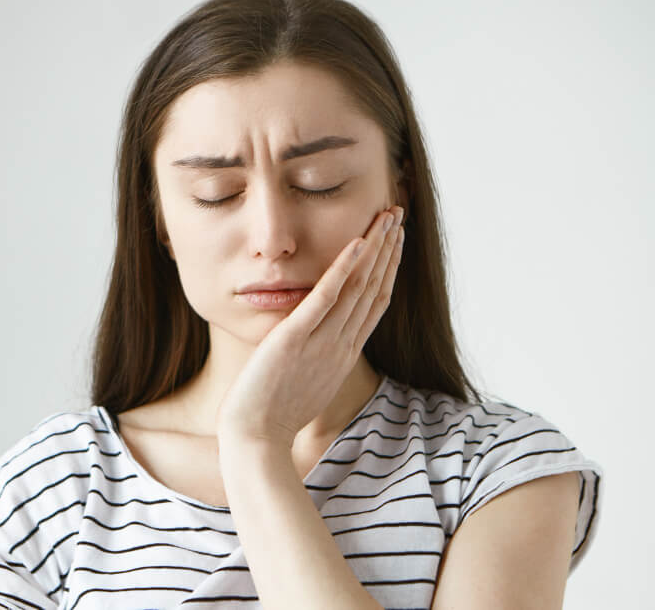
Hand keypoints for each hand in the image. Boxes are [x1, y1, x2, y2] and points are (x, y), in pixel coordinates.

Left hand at [215, 205, 405, 447]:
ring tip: (386, 217)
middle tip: (399, 215)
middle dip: (388, 249)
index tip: (395, 242)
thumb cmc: (272, 414)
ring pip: (358, 288)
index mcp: (344, 354)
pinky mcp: (295, 340)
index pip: (375, 303)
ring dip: (374, 249)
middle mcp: (340, 345)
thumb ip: (317, 355)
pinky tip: (356, 243)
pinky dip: (342, 271)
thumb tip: (316, 338)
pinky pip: (324, 300)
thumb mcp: (305, 381)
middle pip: (374, 289)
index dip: (388, 269)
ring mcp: (321, 342)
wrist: (255, 439)